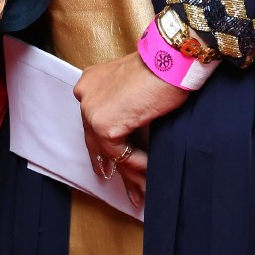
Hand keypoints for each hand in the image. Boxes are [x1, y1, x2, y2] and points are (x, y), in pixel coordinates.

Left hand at [74, 52, 189, 209]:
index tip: (114, 169)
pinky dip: (137, 168)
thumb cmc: (162, 71)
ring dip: (130, 175)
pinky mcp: (103, 124)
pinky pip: (121, 156)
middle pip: (99, 142)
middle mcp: (85, 94)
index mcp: (90, 83)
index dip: (107, 150)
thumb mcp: (135, 90)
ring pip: (110, 153)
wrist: (170, 61)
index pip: (96, 125)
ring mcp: (91, 109)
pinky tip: (148, 176)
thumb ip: (124, 109)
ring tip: (142, 192)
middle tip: (132, 192)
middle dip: (117, 169)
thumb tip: (131, 146)